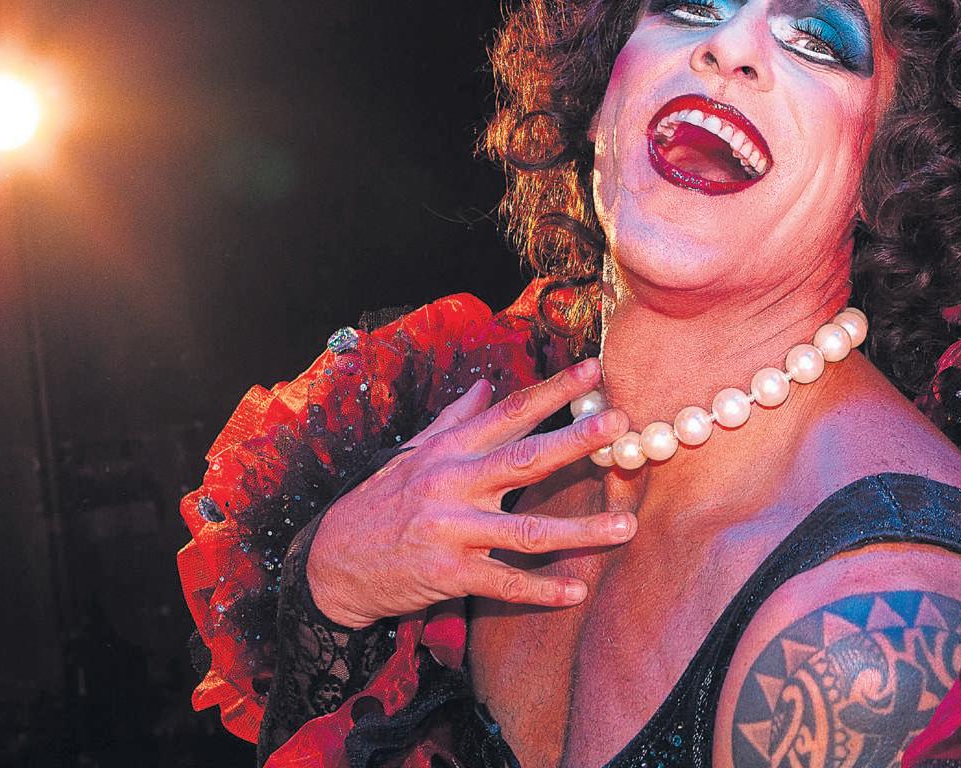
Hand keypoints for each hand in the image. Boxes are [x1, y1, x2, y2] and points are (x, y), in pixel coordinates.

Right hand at [306, 358, 631, 627]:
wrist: (333, 563)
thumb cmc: (382, 501)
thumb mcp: (414, 453)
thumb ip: (455, 420)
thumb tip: (485, 384)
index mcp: (449, 450)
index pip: (508, 412)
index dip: (552, 391)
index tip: (593, 370)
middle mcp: (452, 483)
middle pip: (524, 459)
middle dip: (575, 440)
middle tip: (620, 424)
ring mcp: (451, 530)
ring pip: (527, 529)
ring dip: (581, 530)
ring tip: (627, 525)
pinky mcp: (448, 574)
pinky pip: (504, 582)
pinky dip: (541, 590)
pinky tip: (576, 591)